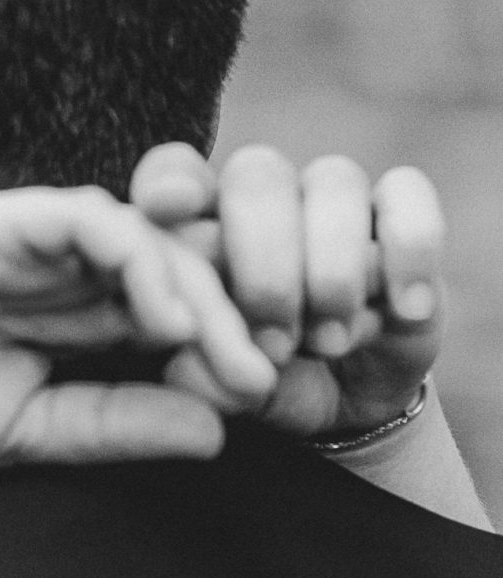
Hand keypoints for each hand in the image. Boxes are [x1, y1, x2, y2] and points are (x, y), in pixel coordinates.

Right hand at [0, 184, 277, 479]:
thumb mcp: (24, 435)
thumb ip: (113, 425)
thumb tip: (219, 436)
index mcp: (66, 317)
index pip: (175, 320)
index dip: (235, 352)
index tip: (283, 410)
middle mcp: (57, 269)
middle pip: (180, 273)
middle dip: (243, 321)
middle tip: (287, 379)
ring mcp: (26, 238)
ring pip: (149, 241)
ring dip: (206, 297)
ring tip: (242, 362)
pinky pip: (87, 221)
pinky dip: (135, 261)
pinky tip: (165, 320)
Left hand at [131, 142, 443, 438]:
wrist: (346, 404)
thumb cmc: (264, 384)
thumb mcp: (230, 391)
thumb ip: (201, 377)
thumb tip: (183, 365)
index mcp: (202, 227)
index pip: (174, 173)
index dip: (170, 180)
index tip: (167, 209)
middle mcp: (265, 200)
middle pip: (256, 175)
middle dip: (264, 262)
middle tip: (274, 344)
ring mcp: (334, 202)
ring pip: (334, 180)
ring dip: (331, 268)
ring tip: (330, 343)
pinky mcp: (401, 218)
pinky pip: (410, 195)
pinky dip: (409, 251)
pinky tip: (403, 309)